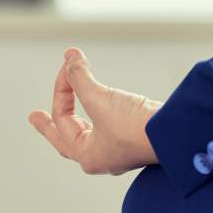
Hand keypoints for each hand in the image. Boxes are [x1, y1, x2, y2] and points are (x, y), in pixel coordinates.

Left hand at [28, 48, 161, 174]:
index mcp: (87, 155)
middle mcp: (102, 157)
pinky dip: (98, 116)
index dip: (61, 89)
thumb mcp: (100, 99)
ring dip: (76, 119)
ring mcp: (120, 151)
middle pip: (68, 138)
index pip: (62, 119)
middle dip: (51, 125)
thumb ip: (80, 78)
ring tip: (66, 112)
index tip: (70, 65)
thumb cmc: (136, 127)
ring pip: (88, 133)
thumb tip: (69, 55)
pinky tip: (100, 112)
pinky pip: (108, 128)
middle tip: (36, 117)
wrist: (176, 134)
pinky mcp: (136, 139)